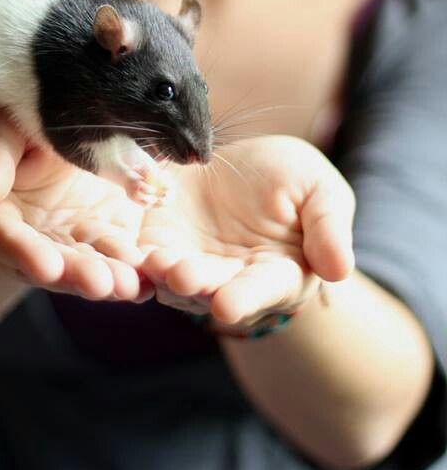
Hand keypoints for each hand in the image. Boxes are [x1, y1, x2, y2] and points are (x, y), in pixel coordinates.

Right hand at [0, 109, 153, 303]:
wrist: (55, 123)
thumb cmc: (15, 119)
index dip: (22, 251)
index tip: (48, 267)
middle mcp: (19, 238)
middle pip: (43, 261)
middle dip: (73, 274)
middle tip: (100, 284)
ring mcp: (58, 243)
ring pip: (80, 266)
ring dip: (105, 278)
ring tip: (130, 285)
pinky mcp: (93, 240)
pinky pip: (111, 258)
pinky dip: (130, 270)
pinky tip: (151, 279)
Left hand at [139, 135, 354, 327]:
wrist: (241, 163)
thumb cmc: (291, 180)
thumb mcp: (319, 190)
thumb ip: (329, 227)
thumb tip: (340, 270)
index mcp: (277, 273)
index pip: (262, 289)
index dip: (245, 297)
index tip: (228, 305)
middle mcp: (231, 279)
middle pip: (213, 288)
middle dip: (197, 285)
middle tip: (182, 277)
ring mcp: (192, 263)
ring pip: (175, 278)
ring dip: (163, 273)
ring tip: (154, 261)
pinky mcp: (158, 243)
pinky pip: (143, 255)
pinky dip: (135, 254)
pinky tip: (128, 244)